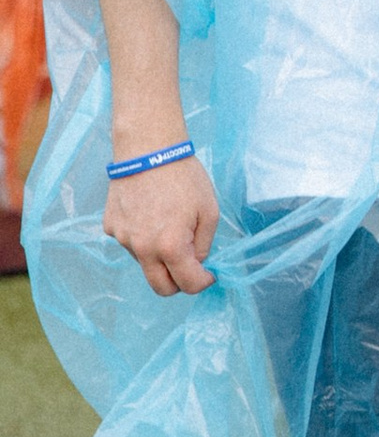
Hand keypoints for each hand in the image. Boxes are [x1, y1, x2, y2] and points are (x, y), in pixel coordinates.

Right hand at [105, 151, 218, 297]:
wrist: (148, 149)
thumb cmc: (184, 177)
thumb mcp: (209, 211)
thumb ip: (204, 244)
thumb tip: (196, 262)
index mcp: (171, 247)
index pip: (188, 284)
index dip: (203, 283)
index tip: (209, 275)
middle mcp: (143, 249)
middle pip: (160, 287)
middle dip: (178, 284)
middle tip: (190, 268)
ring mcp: (123, 239)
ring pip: (145, 263)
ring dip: (159, 256)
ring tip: (168, 224)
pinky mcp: (111, 227)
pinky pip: (131, 243)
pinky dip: (143, 238)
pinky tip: (150, 213)